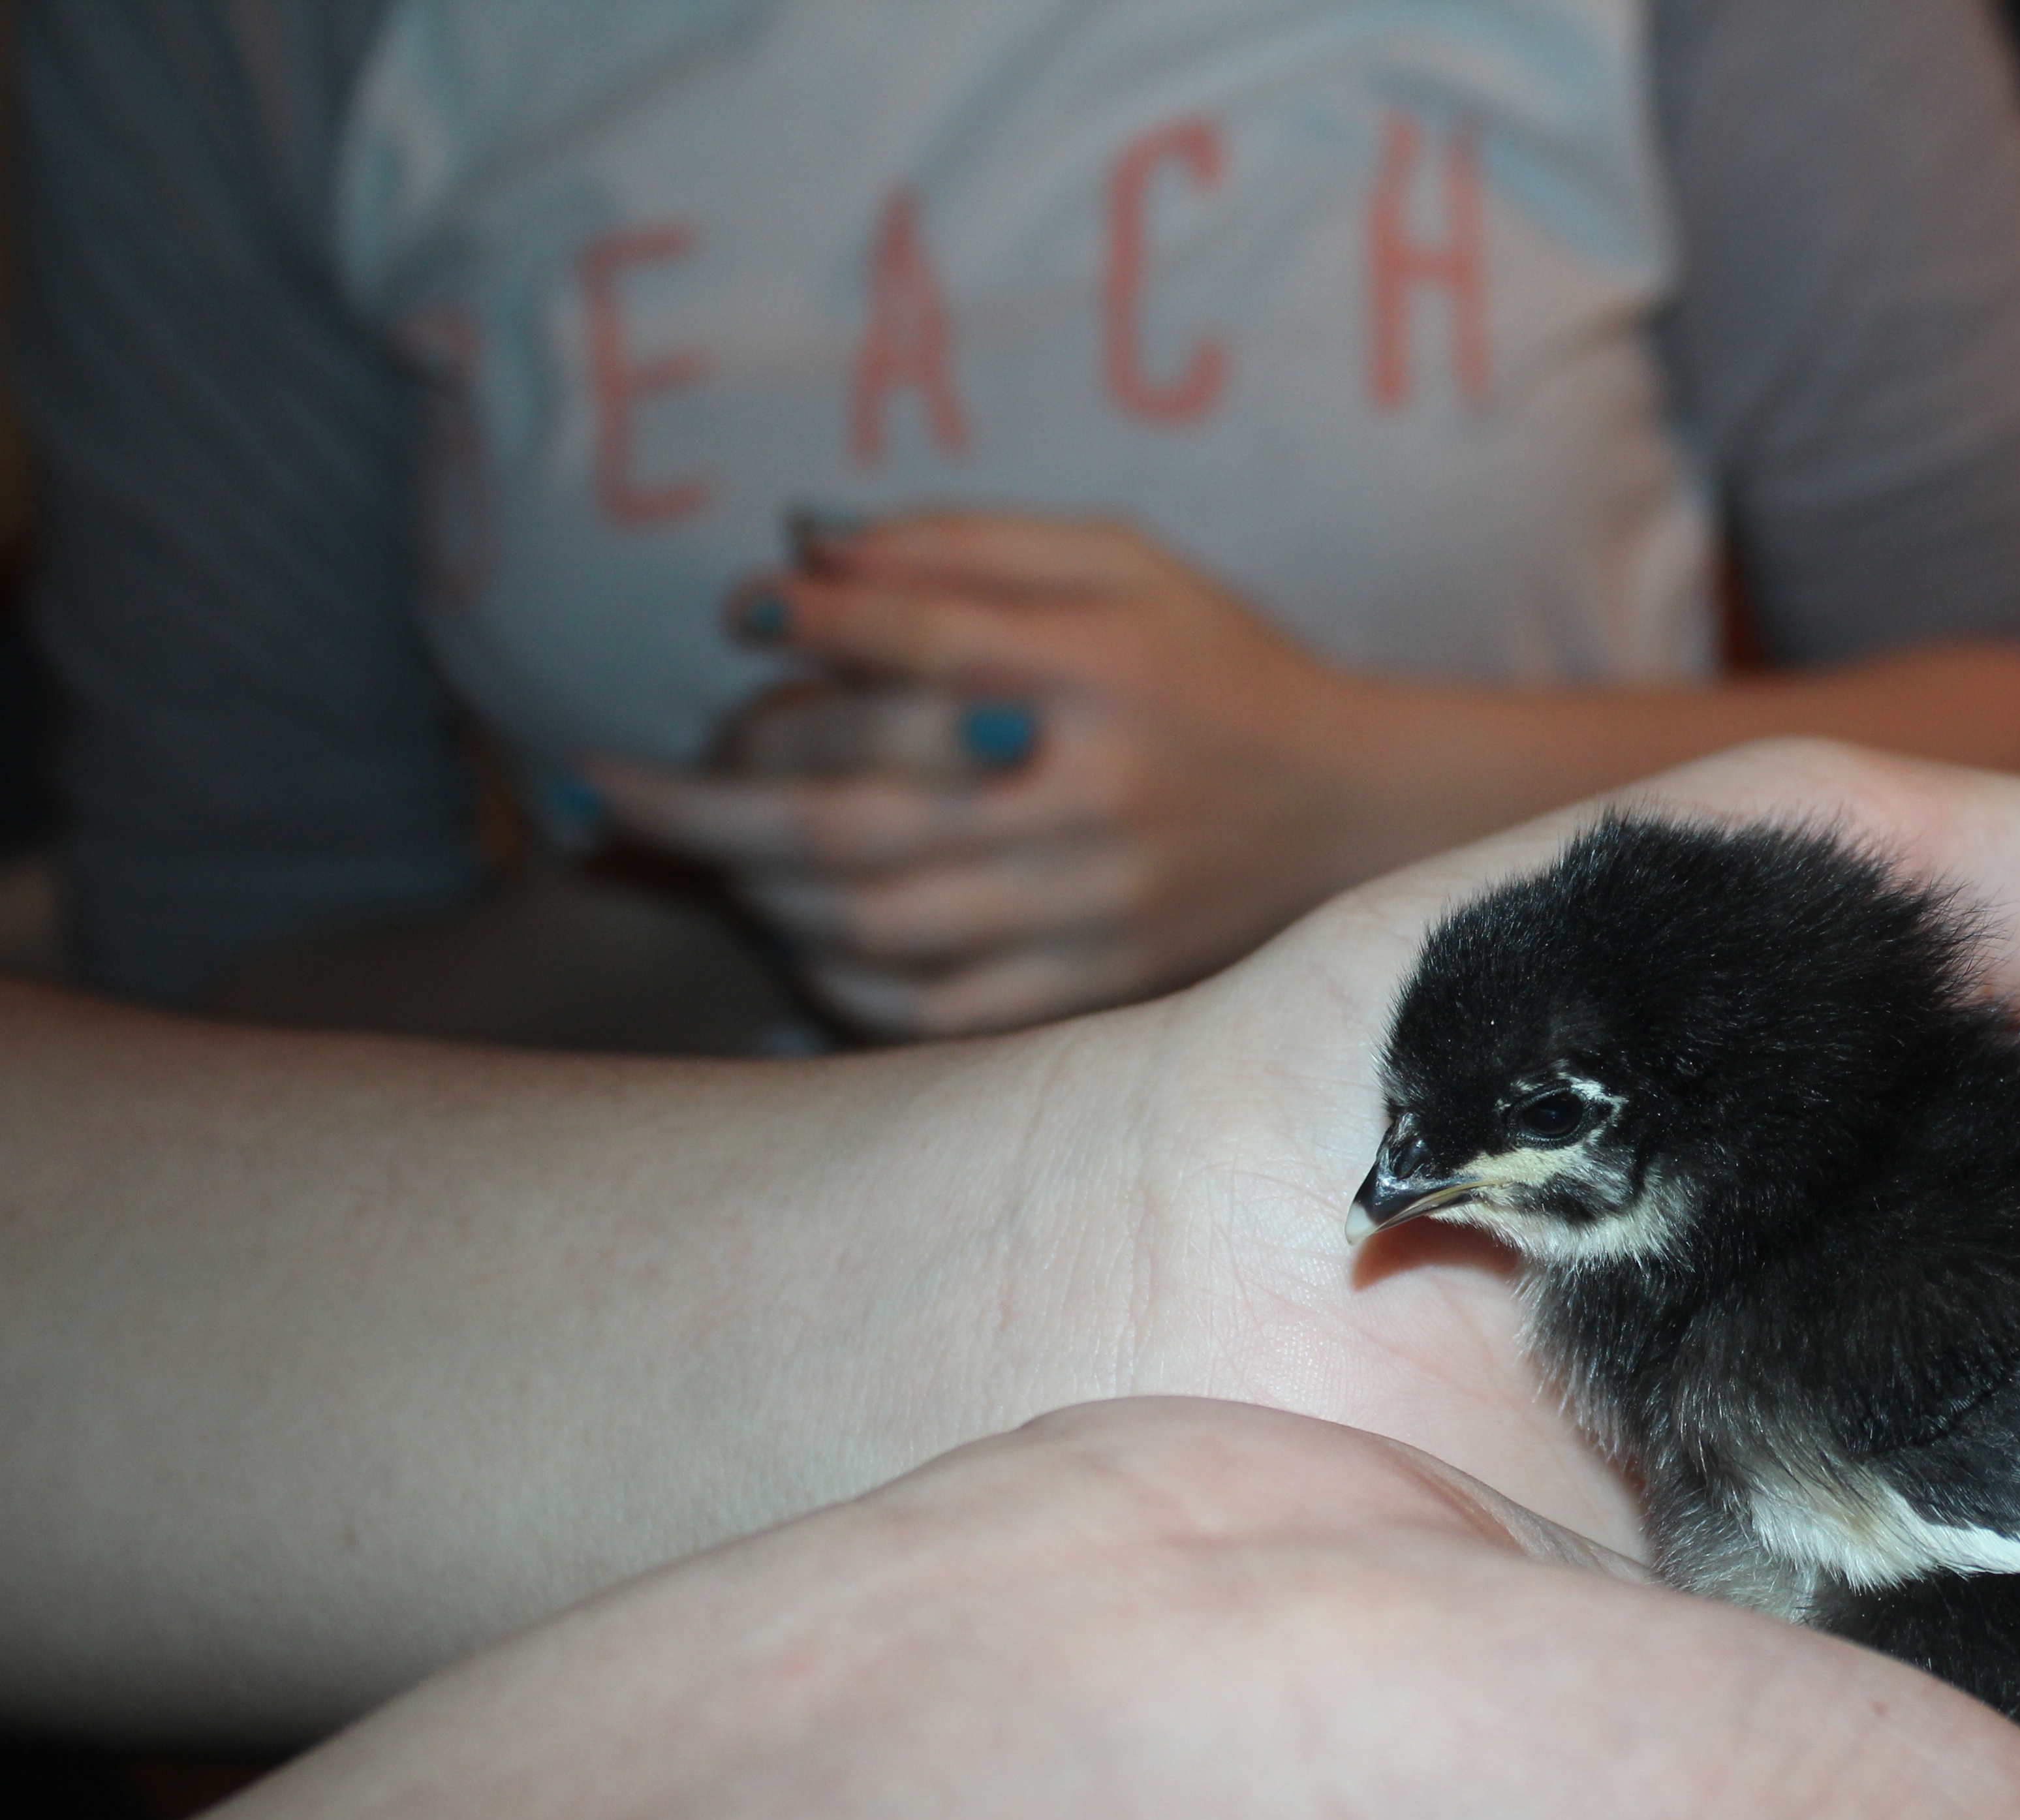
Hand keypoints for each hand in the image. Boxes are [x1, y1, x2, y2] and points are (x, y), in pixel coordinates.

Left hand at [587, 513, 1403, 1034]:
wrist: (1356, 811)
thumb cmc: (1218, 667)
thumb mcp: (1122, 564)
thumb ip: (970, 548)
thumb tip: (808, 552)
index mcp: (1102, 671)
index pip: (919, 639)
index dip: (806, 622)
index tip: (735, 613)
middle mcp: (1091, 795)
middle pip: (854, 810)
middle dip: (706, 799)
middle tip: (605, 786)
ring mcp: (1094, 907)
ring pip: (875, 922)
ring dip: (763, 892)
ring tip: (708, 856)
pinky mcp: (1100, 988)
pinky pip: (933, 1013)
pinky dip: (843, 983)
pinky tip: (801, 940)